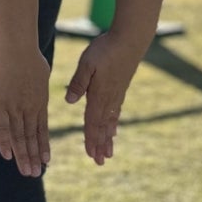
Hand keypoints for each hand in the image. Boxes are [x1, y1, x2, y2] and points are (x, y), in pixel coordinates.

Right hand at [0, 47, 49, 176]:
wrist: (18, 50)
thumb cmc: (30, 57)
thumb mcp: (41, 75)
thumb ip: (38, 86)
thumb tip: (38, 85)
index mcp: (40, 104)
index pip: (42, 130)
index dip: (43, 146)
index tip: (45, 161)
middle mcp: (29, 109)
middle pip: (31, 137)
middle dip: (33, 157)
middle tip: (35, 173)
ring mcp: (15, 108)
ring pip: (19, 137)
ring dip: (23, 155)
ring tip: (26, 172)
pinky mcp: (0, 105)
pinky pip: (2, 127)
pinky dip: (5, 142)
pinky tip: (7, 156)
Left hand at [64, 27, 151, 164]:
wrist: (130, 39)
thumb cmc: (106, 49)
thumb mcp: (87, 63)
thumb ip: (79, 82)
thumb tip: (70, 101)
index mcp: (99, 94)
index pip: (92, 122)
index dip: (91, 139)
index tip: (91, 155)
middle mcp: (109, 98)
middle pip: (102, 126)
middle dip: (100, 145)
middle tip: (100, 162)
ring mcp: (117, 94)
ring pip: (111, 122)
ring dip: (108, 138)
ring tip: (108, 153)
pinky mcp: (121, 88)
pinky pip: (116, 112)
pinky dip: (113, 124)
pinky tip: (114, 131)